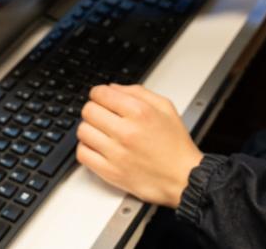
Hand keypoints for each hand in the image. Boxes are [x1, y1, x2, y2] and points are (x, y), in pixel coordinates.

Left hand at [76, 84, 202, 207]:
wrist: (182, 177)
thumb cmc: (175, 145)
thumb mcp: (165, 107)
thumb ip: (138, 92)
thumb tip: (113, 88)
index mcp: (140, 112)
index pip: (101, 94)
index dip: (98, 93)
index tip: (100, 97)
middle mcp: (126, 131)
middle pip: (89, 110)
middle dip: (93, 108)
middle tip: (101, 113)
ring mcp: (116, 153)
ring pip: (83, 131)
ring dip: (89, 128)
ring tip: (99, 131)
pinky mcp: (110, 172)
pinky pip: (83, 154)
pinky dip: (86, 148)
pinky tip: (97, 146)